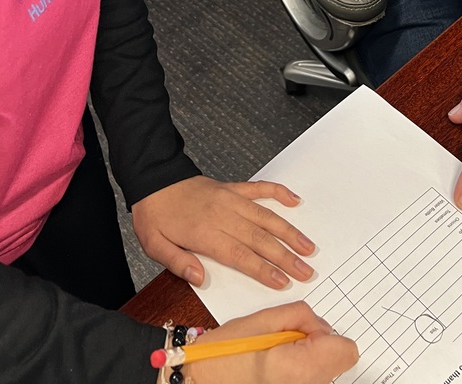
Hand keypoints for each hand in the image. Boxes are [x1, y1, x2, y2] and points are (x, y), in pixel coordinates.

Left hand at [132, 176, 315, 288]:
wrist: (154, 179)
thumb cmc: (155, 214)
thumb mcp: (154, 244)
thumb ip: (177, 262)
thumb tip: (199, 278)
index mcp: (205, 232)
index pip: (240, 255)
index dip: (263, 269)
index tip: (282, 281)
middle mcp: (222, 214)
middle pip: (260, 238)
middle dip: (286, 256)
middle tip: (306, 270)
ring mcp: (230, 199)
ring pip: (266, 216)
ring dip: (289, 231)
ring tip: (307, 246)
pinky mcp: (232, 188)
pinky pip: (260, 188)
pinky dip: (279, 193)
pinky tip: (294, 200)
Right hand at [189, 301, 358, 383]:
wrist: (201, 380)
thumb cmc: (226, 353)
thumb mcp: (264, 319)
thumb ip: (301, 315)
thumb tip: (320, 324)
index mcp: (301, 367)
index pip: (346, 350)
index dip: (327, 333)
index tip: (305, 329)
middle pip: (337, 361)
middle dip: (318, 344)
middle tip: (286, 340)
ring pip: (323, 371)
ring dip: (308, 358)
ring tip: (276, 354)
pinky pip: (309, 379)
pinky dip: (298, 369)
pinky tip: (274, 367)